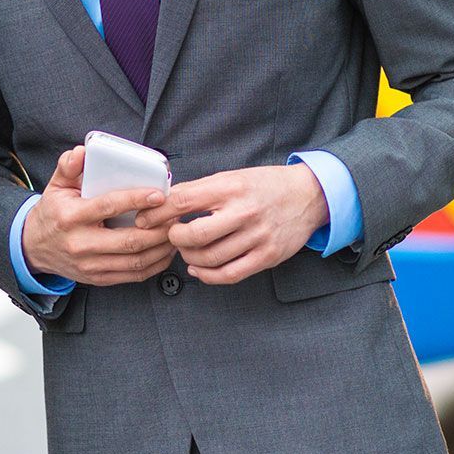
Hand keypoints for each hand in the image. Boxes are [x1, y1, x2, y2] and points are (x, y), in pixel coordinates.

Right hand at [21, 146, 175, 286]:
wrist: (34, 247)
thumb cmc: (52, 213)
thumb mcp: (56, 186)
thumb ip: (69, 167)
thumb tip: (82, 152)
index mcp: (71, 217)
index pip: (108, 207)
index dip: (136, 200)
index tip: (158, 194)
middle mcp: (81, 244)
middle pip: (129, 240)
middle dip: (158, 228)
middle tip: (175, 214)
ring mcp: (91, 265)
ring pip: (136, 261)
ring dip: (161, 247)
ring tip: (174, 231)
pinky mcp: (99, 278)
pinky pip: (134, 275)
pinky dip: (155, 264)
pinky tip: (165, 250)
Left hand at [134, 164, 325, 285]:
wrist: (308, 195)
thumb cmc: (265, 185)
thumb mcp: (231, 177)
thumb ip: (200, 190)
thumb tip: (164, 201)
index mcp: (230, 187)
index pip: (183, 201)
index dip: (158, 213)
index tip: (145, 219)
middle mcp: (243, 212)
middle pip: (194, 235)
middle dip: (174, 239)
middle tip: (170, 237)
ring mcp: (257, 237)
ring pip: (210, 258)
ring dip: (189, 258)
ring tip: (186, 251)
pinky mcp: (267, 256)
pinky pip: (229, 274)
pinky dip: (208, 276)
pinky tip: (199, 268)